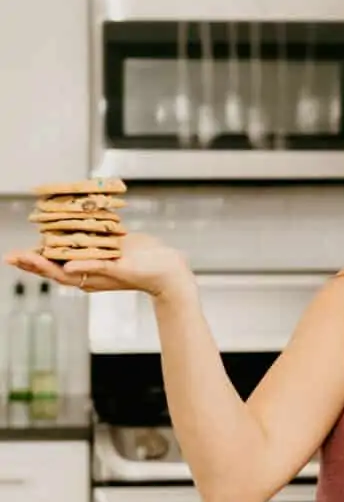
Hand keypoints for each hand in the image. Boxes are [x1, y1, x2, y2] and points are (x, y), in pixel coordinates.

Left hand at [3, 233, 193, 299]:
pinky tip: (63, 224)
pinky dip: (72, 232)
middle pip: (56, 263)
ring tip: (30, 240)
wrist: (169, 268)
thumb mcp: (119, 271)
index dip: (35, 265)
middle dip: (34, 258)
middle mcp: (89, 268)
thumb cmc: (146, 274)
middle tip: (12, 254)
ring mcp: (98, 257)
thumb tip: (65, 269)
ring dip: (49, 244)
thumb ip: (92, 268)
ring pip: (67, 251)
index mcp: (89, 278)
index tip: (18, 257)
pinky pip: (85, 238)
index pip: (54, 272)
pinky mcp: (107, 245)